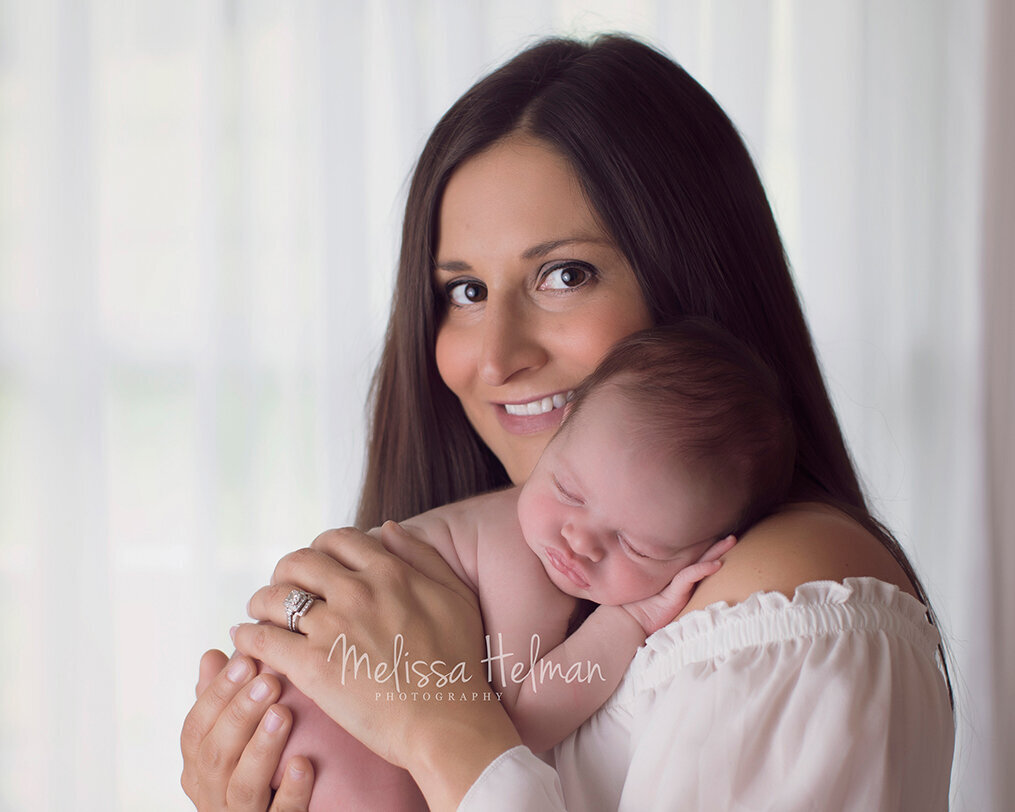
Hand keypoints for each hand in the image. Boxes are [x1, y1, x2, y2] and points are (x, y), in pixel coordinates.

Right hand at [180, 649, 314, 810]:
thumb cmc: (255, 773)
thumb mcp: (234, 739)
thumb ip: (222, 703)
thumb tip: (212, 655)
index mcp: (199, 768)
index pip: (196, 728)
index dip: (217, 694)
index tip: (245, 660)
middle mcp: (213, 795)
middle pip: (216, 754)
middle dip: (240, 713)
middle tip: (269, 681)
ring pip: (243, 786)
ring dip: (262, 747)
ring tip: (283, 713)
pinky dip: (291, 790)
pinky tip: (304, 763)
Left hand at [232, 522, 520, 809]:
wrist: (447, 721)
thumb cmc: (459, 662)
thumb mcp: (456, 595)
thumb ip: (422, 556)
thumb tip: (387, 527)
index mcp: (389, 572)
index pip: (337, 539)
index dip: (321, 548)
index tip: (316, 564)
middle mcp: (356, 591)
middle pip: (298, 562)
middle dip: (285, 571)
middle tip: (282, 586)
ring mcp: (331, 628)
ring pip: (274, 597)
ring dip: (260, 601)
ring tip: (258, 612)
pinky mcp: (311, 666)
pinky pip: (262, 639)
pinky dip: (247, 635)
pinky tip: (243, 639)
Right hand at [622, 534, 736, 634]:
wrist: (628, 625)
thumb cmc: (644, 619)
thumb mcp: (667, 608)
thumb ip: (680, 600)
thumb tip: (706, 608)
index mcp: (675, 582)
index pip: (696, 564)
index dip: (709, 554)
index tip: (724, 543)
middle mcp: (675, 578)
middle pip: (699, 558)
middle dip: (716, 547)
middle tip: (733, 537)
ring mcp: (673, 583)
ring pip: (698, 562)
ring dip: (716, 552)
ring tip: (731, 541)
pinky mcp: (673, 591)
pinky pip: (689, 576)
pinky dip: (703, 569)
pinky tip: (717, 564)